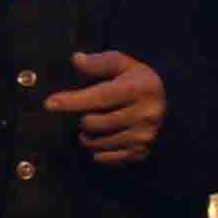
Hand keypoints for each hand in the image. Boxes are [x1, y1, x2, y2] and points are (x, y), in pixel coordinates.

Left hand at [49, 49, 164, 167]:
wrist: (167, 104)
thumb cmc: (137, 81)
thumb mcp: (123, 64)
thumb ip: (99, 62)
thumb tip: (76, 60)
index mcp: (141, 89)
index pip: (100, 97)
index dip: (72, 101)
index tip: (49, 103)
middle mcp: (146, 114)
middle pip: (93, 123)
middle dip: (82, 118)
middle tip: (87, 113)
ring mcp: (144, 136)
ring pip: (96, 143)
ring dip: (87, 136)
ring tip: (93, 126)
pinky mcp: (140, 152)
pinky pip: (104, 158)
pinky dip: (96, 150)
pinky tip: (102, 139)